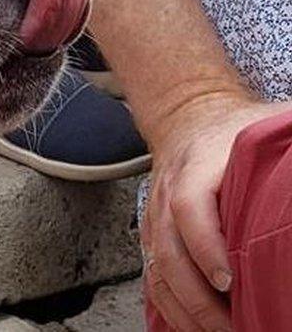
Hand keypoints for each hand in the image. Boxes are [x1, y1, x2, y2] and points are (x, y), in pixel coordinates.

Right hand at [142, 95, 291, 330]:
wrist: (188, 119)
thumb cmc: (233, 132)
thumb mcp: (263, 128)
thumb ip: (286, 143)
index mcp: (195, 166)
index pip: (189, 207)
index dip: (206, 247)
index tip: (231, 281)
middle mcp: (166, 194)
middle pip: (168, 251)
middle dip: (198, 297)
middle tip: (234, 326)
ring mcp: (155, 217)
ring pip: (157, 271)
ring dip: (185, 310)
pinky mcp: (153, 236)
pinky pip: (154, 278)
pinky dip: (172, 309)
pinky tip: (198, 327)